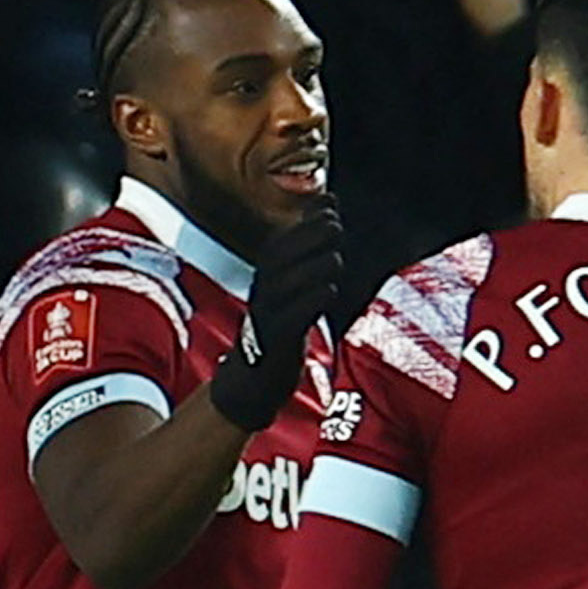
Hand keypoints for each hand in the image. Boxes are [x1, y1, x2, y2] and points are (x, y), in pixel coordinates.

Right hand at [210, 202, 343, 430]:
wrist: (251, 386)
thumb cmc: (276, 338)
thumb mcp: (288, 299)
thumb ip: (304, 269)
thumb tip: (326, 232)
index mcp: (266, 283)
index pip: (282, 242)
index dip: (305, 221)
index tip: (328, 202)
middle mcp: (263, 296)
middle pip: (281, 258)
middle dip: (308, 237)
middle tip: (335, 223)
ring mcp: (267, 319)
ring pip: (285, 286)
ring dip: (312, 268)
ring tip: (336, 257)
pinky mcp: (275, 344)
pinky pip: (291, 318)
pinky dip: (310, 302)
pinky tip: (330, 290)